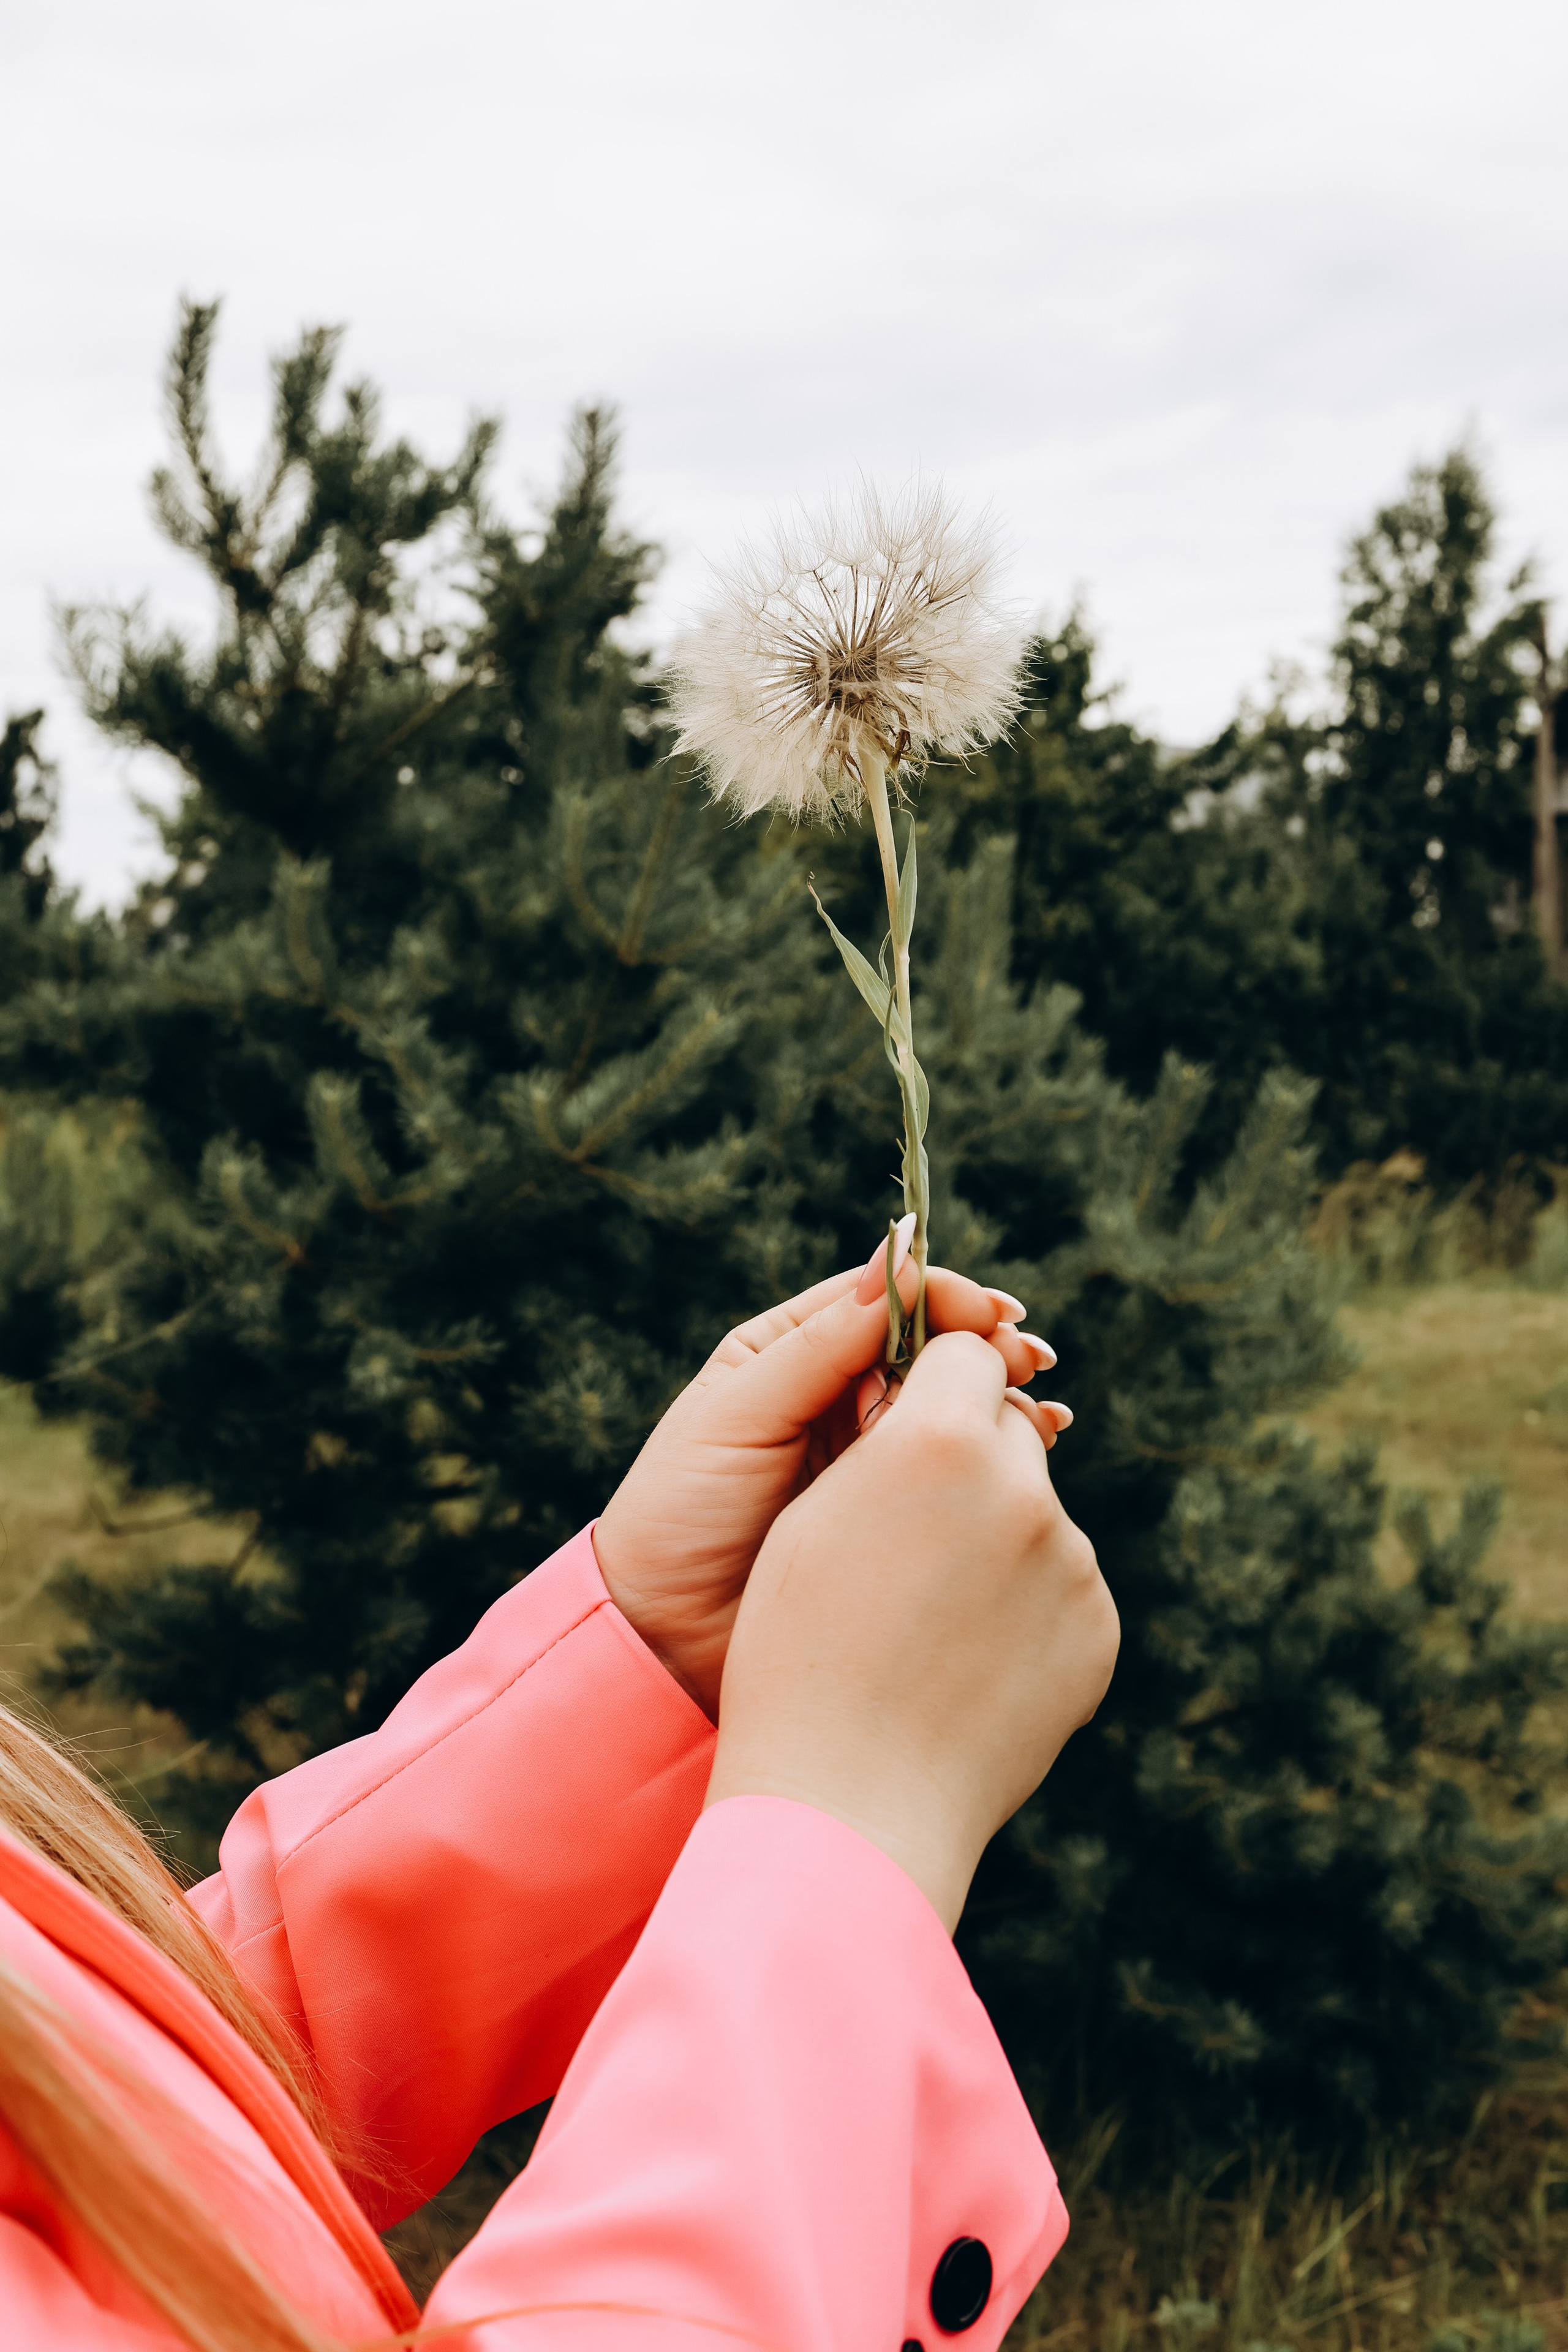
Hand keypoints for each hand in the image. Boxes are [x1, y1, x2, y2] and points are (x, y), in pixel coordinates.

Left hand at [593, 1223, 1067, 1716]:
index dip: (941, 1297)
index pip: (883, 1301)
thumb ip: (815, 1347)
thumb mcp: (737, 1416)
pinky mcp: (894, 1516)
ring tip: (1037, 1410)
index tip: (987, 1312)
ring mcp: (870, 1457)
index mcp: (790, 1350)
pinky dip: (997, 1452)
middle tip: (1026, 1359)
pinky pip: (954, 1470)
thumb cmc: (679, 1512)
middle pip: (929, 1349)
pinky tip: (1036, 1448)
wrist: (662, 1634)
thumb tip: (897, 1267)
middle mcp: (837, 1395)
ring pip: (951, 1408)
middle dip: (983, 1346)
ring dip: (998, 1398)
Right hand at [704, 1330, 1118, 1932]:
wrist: (848, 1802)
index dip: (933, 1382)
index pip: (964, 1353)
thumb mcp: (816, 1518)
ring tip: (930, 1617)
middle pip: (1007, 1430)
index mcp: (938, 1437)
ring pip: (1037, 1513)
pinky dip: (1024, 1610)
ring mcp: (1071, 1562)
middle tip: (913, 1530)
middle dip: (969, 1458)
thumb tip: (947, 1411)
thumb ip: (892, 1443)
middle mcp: (1020, 1487)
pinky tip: (966, 1662)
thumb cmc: (799, 1653)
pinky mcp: (1099, 1628)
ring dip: (997, 1538)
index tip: (909, 1418)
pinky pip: (1062, 1588)